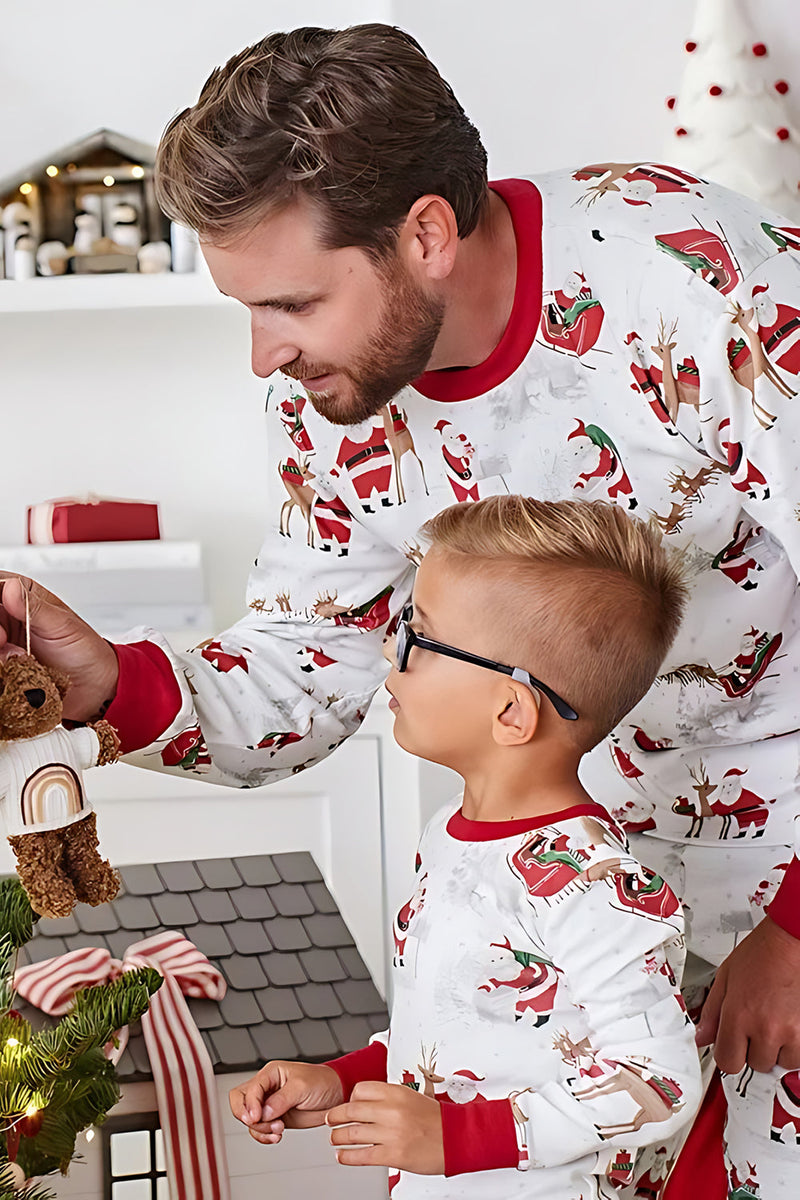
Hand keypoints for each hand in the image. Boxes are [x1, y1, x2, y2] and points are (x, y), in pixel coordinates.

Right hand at [0, 575, 117, 720]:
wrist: (92, 685)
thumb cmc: (83, 649)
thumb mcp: (60, 624)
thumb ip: (33, 607)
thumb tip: (11, 586)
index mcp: (22, 593)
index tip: (1, 622)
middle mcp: (7, 614)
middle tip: (3, 639)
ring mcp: (2, 641)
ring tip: (18, 657)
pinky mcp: (3, 663)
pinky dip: (1, 667)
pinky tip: (14, 669)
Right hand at [229, 1061, 343, 1143]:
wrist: (336, 1095)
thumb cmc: (321, 1082)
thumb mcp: (302, 1087)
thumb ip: (281, 1099)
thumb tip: (264, 1112)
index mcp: (270, 1074)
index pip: (249, 1089)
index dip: (250, 1104)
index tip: (256, 1117)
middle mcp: (267, 1088)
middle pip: (240, 1101)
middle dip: (246, 1116)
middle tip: (259, 1123)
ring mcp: (269, 1104)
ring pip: (248, 1119)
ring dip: (259, 1129)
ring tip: (278, 1130)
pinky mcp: (275, 1118)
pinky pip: (259, 1130)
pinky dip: (263, 1136)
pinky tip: (276, 1136)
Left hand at [326, 1081, 443, 1173]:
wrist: (456, 1139)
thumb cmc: (438, 1120)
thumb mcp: (414, 1097)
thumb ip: (391, 1098)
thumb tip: (370, 1102)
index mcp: (397, 1092)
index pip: (361, 1090)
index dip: (350, 1098)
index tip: (347, 1104)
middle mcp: (392, 1110)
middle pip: (352, 1110)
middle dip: (336, 1116)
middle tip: (330, 1120)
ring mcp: (391, 1133)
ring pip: (353, 1133)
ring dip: (338, 1137)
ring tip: (334, 1139)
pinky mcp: (393, 1154)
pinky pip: (362, 1155)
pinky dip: (347, 1156)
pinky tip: (342, 1156)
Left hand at [696, 916, 799, 1072]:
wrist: (789, 942)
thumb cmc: (760, 955)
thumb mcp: (725, 978)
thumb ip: (711, 1012)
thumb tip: (702, 1036)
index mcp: (738, 1016)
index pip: (727, 1062)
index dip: (727, 1054)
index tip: (731, 1047)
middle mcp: (764, 1029)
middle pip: (754, 1064)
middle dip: (752, 1049)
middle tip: (755, 1025)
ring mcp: (790, 1032)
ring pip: (779, 1064)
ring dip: (775, 1049)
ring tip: (773, 1022)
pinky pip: (798, 1058)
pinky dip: (793, 1048)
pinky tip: (787, 1026)